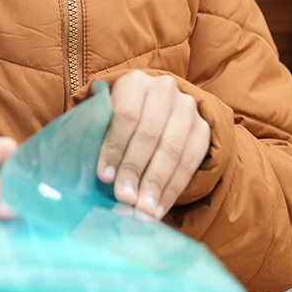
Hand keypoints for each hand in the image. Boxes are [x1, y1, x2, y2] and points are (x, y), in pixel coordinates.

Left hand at [97, 72, 210, 218]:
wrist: (158, 109)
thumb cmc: (119, 121)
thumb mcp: (105, 118)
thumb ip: (97, 138)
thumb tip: (88, 175)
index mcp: (135, 82)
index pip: (126, 115)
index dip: (115, 147)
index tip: (104, 177)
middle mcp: (164, 89)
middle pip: (149, 133)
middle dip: (135, 170)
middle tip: (124, 198)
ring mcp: (187, 108)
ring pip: (172, 149)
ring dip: (156, 183)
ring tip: (143, 209)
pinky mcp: (203, 129)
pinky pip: (190, 162)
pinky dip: (173, 189)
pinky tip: (159, 207)